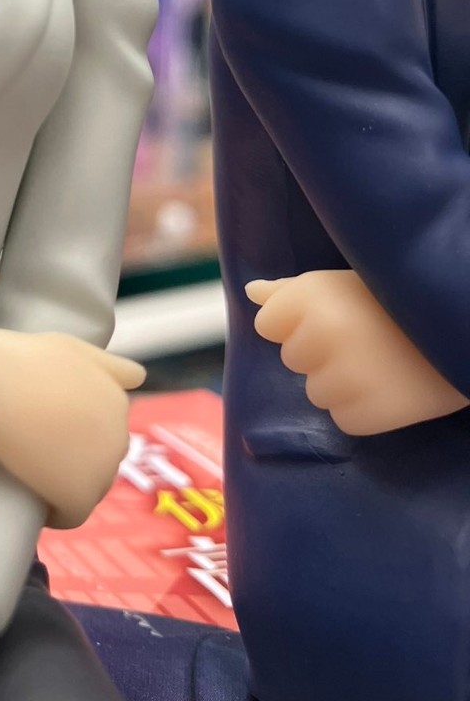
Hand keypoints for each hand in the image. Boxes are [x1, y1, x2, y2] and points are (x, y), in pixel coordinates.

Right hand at [0, 331, 143, 527]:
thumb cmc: (23, 360)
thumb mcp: (73, 347)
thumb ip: (109, 364)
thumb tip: (139, 378)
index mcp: (117, 401)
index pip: (106, 430)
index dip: (78, 432)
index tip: (51, 429)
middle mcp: (118, 436)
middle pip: (99, 458)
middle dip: (76, 457)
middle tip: (37, 448)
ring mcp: (101, 469)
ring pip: (89, 487)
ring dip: (67, 483)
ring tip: (34, 472)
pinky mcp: (78, 497)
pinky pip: (71, 515)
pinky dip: (56, 512)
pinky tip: (36, 503)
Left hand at [248, 271, 469, 435]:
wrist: (461, 330)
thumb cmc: (398, 300)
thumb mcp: (343, 282)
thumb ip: (292, 290)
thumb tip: (251, 292)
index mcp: (311, 296)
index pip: (268, 324)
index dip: (294, 323)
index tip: (331, 317)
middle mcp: (320, 335)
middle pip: (292, 358)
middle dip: (318, 352)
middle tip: (364, 340)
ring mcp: (343, 378)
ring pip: (316, 392)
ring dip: (340, 384)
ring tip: (380, 364)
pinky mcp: (366, 415)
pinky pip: (343, 418)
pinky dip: (362, 410)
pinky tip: (389, 387)